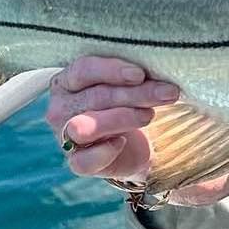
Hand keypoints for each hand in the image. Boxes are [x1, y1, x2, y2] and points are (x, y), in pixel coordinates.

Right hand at [44, 55, 179, 181]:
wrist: (134, 140)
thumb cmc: (128, 101)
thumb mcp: (129, 82)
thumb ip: (134, 74)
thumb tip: (158, 65)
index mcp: (67, 80)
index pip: (84, 70)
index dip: (112, 71)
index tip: (140, 74)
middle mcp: (61, 107)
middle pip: (97, 96)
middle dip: (136, 94)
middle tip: (168, 92)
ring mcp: (65, 136)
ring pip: (89, 126)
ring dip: (125, 118)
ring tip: (151, 114)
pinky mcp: (77, 162)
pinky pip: (85, 160)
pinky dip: (105, 151)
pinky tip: (121, 142)